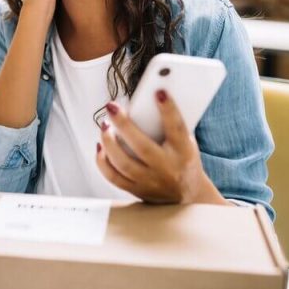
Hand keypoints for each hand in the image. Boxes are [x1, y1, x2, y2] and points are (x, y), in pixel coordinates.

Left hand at [96, 91, 225, 204]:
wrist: (188, 196)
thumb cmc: (184, 159)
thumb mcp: (186, 141)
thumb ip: (169, 125)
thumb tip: (146, 100)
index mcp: (184, 153)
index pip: (176, 129)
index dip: (168, 110)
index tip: (158, 92)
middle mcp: (167, 169)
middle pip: (142, 147)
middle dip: (124, 125)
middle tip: (112, 107)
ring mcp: (151, 182)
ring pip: (124, 164)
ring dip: (109, 142)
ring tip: (104, 124)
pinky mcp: (137, 190)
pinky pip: (114, 177)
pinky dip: (103, 161)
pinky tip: (100, 145)